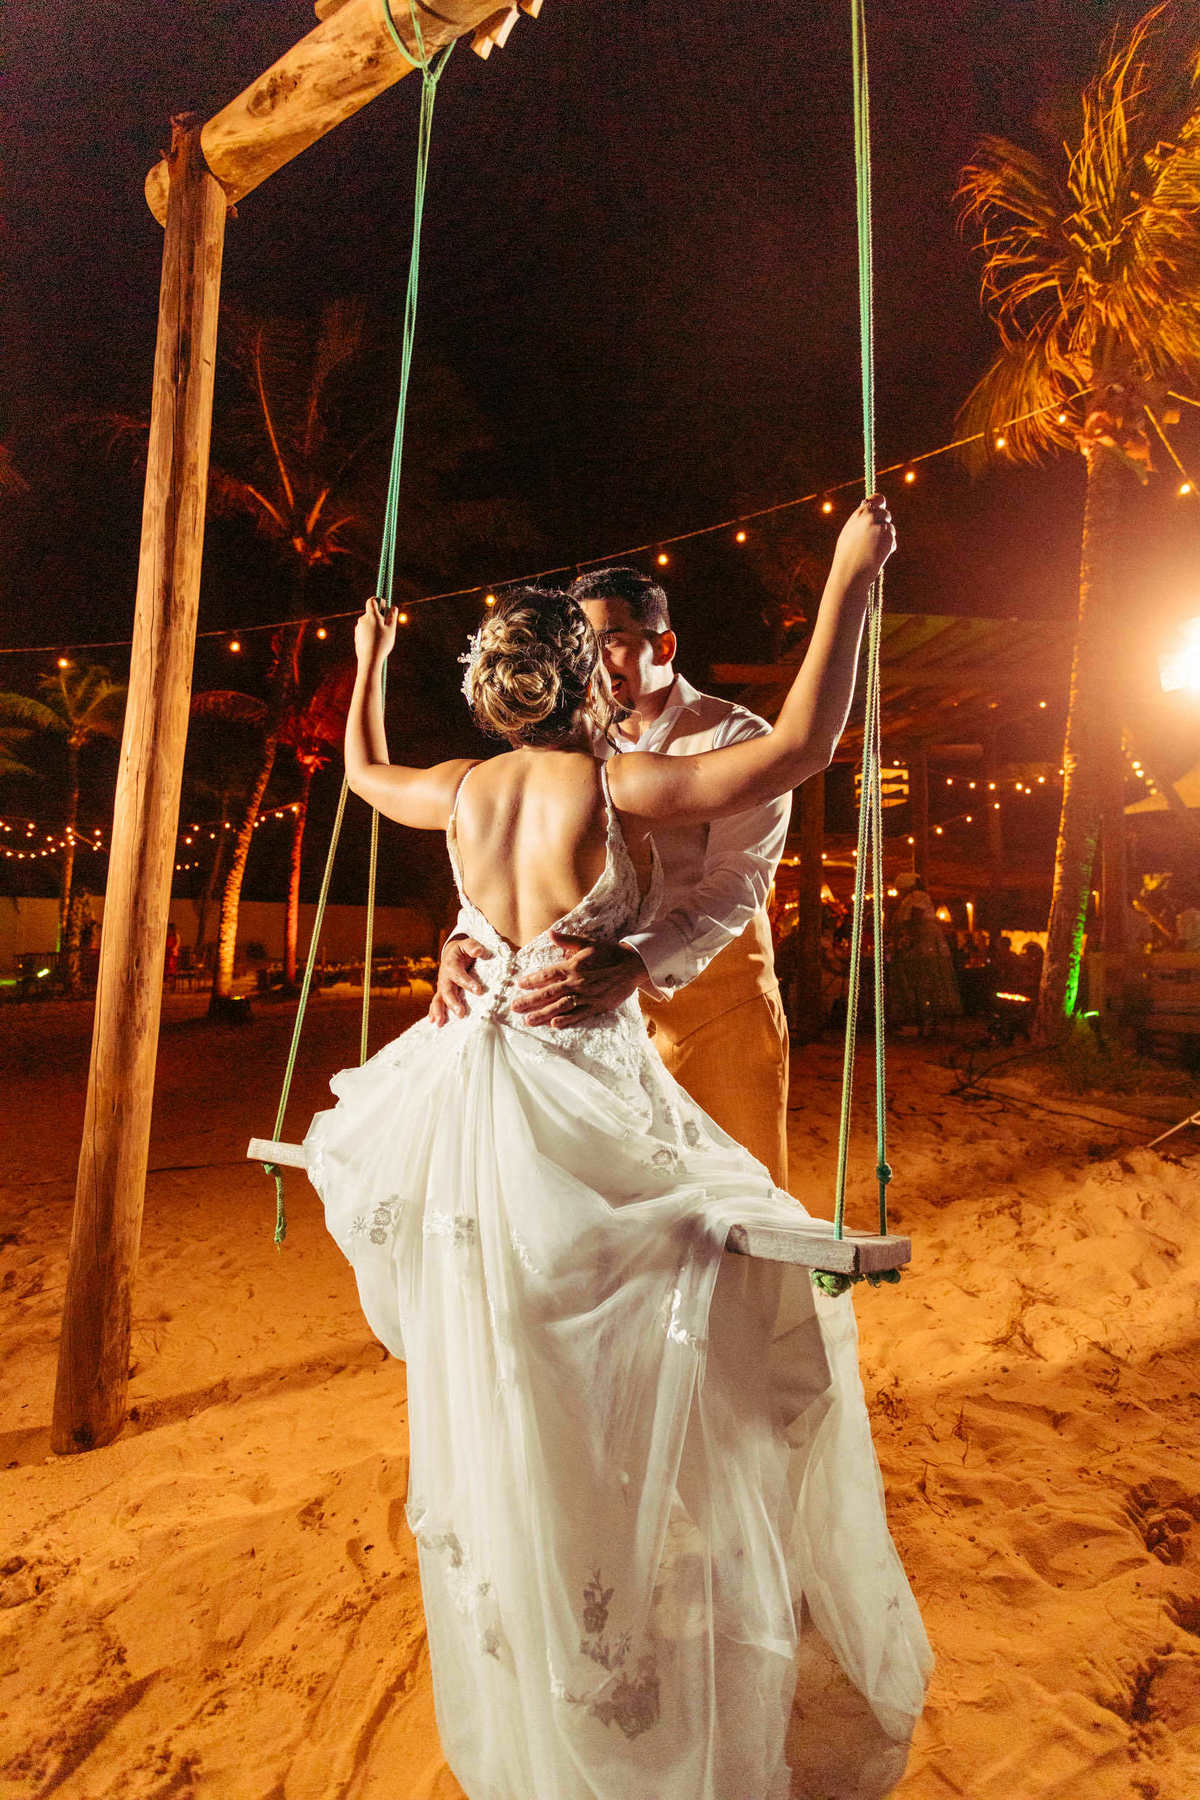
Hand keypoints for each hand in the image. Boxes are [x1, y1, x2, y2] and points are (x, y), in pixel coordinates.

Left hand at [354, 596, 397, 667]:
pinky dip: (371, 633)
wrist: (369, 659)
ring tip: (382, 637)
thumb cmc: (382, 643)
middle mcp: (363, 619)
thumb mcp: (391, 629)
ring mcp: (358, 628)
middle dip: (380, 616)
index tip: (386, 608)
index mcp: (371, 615)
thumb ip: (392, 616)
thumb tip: (393, 607)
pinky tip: (376, 643)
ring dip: (376, 626)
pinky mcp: (357, 636)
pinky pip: (365, 631)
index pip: (372, 600)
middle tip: (388, 626)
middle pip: (372, 613)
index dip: (380, 601)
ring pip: (369, 623)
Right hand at [429, 934, 491, 1025]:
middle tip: (461, 1013)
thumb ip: (472, 946)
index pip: (458, 974)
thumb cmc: (463, 950)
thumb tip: (478, 951)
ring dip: (439, 1010)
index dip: (467, 982)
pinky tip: (435, 1022)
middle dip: (453, 1002)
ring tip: (441, 1022)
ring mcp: (442, 986)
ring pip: (439, 999)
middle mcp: (445, 977)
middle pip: (447, 990)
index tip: (478, 990)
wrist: (452, 953)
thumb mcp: (467, 944)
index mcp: (451, 964)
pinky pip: (436, 1003)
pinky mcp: (442, 993)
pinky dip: (434, 1012)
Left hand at [511, 934, 646, 1028]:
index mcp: (573, 966)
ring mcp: (587, 995)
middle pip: (549, 992)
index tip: (519, 985)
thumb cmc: (608, 953)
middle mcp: (578, 982)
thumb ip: (567, 940)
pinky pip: (579, 1015)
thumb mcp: (587, 943)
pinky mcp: (597, 1006)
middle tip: (514, 1007)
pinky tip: (554, 1025)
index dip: (532, 980)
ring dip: (543, 1014)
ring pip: (561, 1006)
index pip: (548, 974)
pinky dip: (567, 1020)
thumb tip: (549, 933)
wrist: (632, 965)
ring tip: (528, 1021)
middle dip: (530, 1001)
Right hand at [831, 494, 894, 589]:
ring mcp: (879, 525)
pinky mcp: (888, 536)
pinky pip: (892, 540)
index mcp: (859, 514)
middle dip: (884, 525)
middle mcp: (870, 516)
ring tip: (872, 550)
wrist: (850, 573)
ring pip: (890, 528)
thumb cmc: (847, 557)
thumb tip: (872, 514)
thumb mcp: (849, 534)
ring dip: (886, 537)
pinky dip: (888, 547)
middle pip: (886, 514)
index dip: (880, 503)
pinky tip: (877, 555)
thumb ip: (861, 522)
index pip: (876, 499)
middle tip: (875, 540)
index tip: (882, 506)